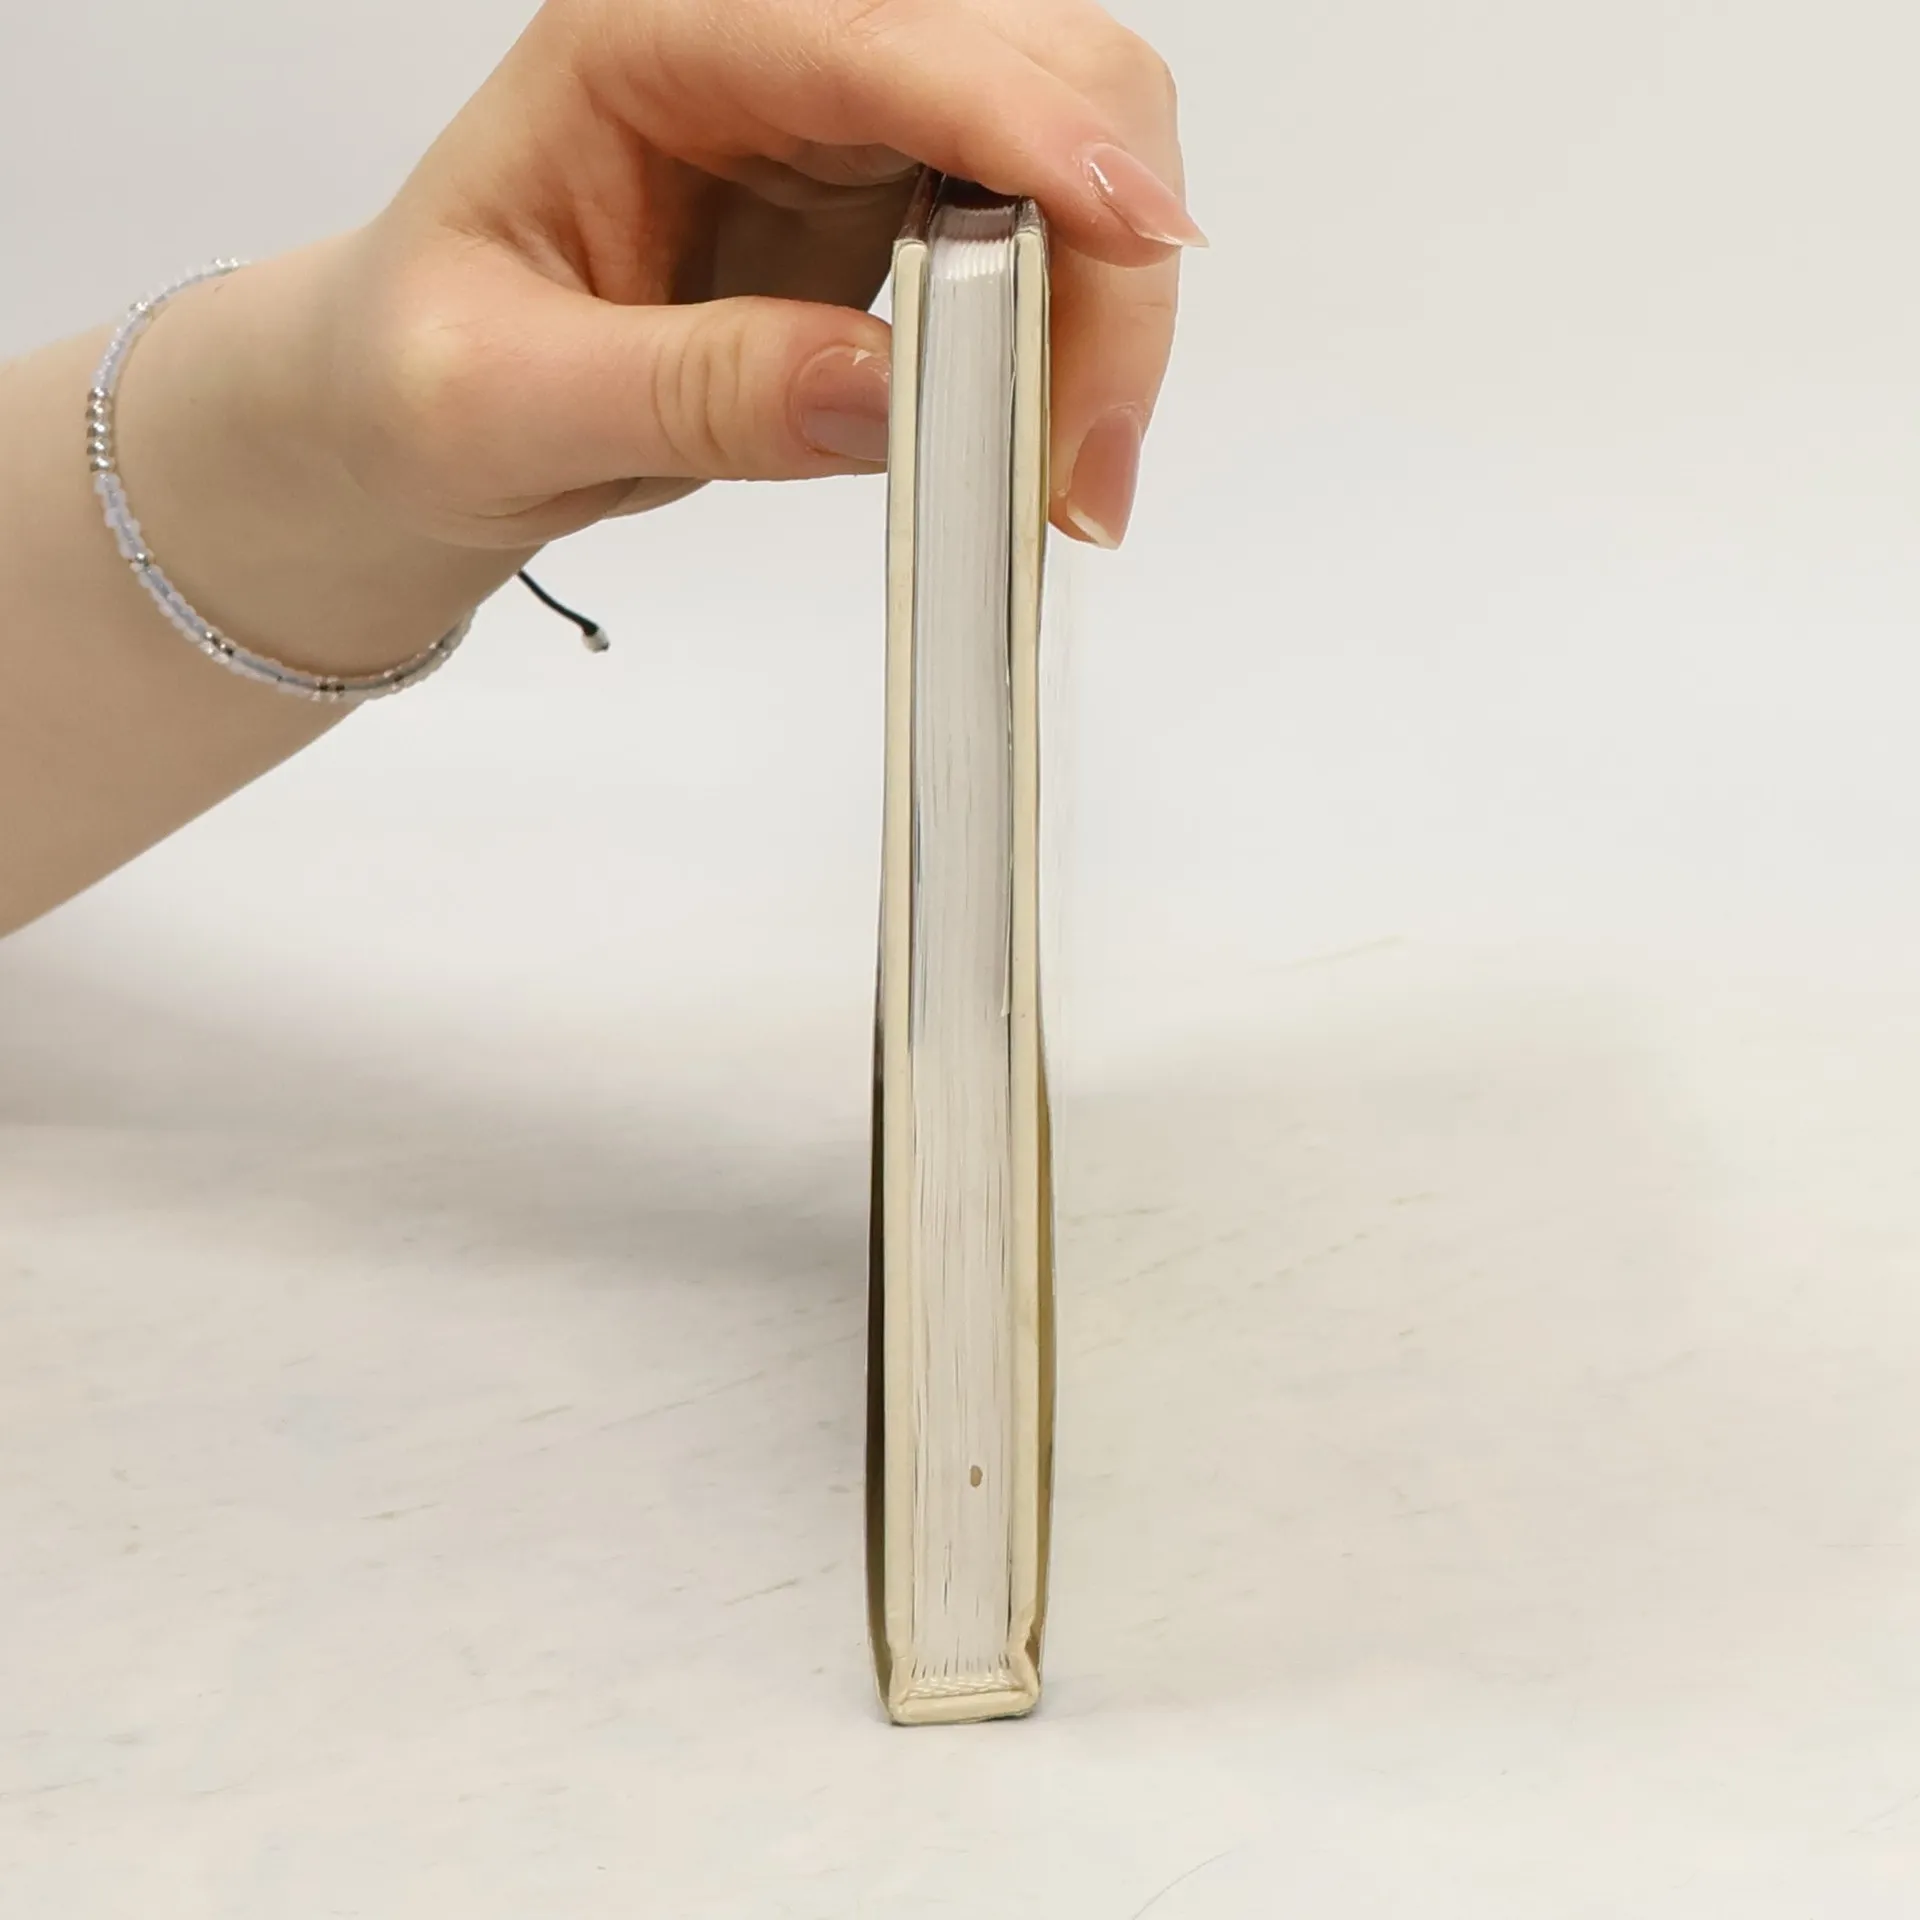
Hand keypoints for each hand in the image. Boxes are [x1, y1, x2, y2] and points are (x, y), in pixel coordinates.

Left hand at [321, 0, 1198, 551]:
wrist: (418, 417)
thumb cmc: (417, 379)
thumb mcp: (500, 401)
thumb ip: (688, 389)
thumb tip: (885, 393)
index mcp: (653, 37)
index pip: (878, 39)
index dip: (1025, 128)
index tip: (1134, 239)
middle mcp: (775, 48)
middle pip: (1033, 65)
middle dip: (1110, 240)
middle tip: (1091, 452)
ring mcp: (850, 122)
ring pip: (1072, 146)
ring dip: (1114, 304)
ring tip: (1076, 476)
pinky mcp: (894, 205)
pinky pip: (1046, 239)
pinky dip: (1081, 337)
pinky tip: (1051, 439)